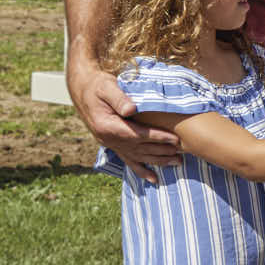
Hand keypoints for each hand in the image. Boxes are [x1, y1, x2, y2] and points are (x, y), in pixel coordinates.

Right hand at [68, 59, 180, 183]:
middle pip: (140, 149)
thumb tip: (131, 110)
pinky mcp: (113, 144)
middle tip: (182, 155)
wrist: (83, 89)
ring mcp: (110, 144)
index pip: (137, 134)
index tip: (175, 139)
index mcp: (107, 126)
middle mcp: (108, 139)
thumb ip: (119, 98)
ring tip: (176, 163)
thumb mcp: (107, 87)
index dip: (157, 137)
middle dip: (162, 152)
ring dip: (157, 161)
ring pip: (137, 157)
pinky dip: (140, 170)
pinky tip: (152, 178)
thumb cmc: (97, 85)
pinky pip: (128, 160)